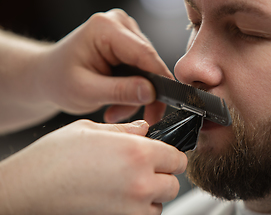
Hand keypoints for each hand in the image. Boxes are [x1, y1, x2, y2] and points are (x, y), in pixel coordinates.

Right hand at [0, 120, 186, 214]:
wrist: (27, 190)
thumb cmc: (53, 158)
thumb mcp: (90, 130)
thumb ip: (125, 130)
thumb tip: (144, 129)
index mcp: (136, 152)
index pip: (177, 158)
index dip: (171, 156)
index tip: (164, 155)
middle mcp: (140, 182)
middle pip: (173, 183)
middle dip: (162, 176)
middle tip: (144, 169)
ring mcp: (131, 208)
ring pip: (161, 203)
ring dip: (152, 195)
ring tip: (129, 185)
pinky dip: (139, 209)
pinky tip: (120, 198)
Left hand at [36, 9, 172, 124]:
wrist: (47, 76)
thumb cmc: (57, 79)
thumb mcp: (85, 91)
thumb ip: (120, 91)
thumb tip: (151, 92)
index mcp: (105, 27)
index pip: (144, 54)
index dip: (158, 81)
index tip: (162, 105)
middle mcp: (119, 24)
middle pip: (149, 63)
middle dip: (143, 94)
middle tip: (123, 115)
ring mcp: (125, 32)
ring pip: (148, 70)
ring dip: (136, 96)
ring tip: (114, 110)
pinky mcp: (128, 44)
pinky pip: (143, 71)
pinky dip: (133, 90)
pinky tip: (117, 100)